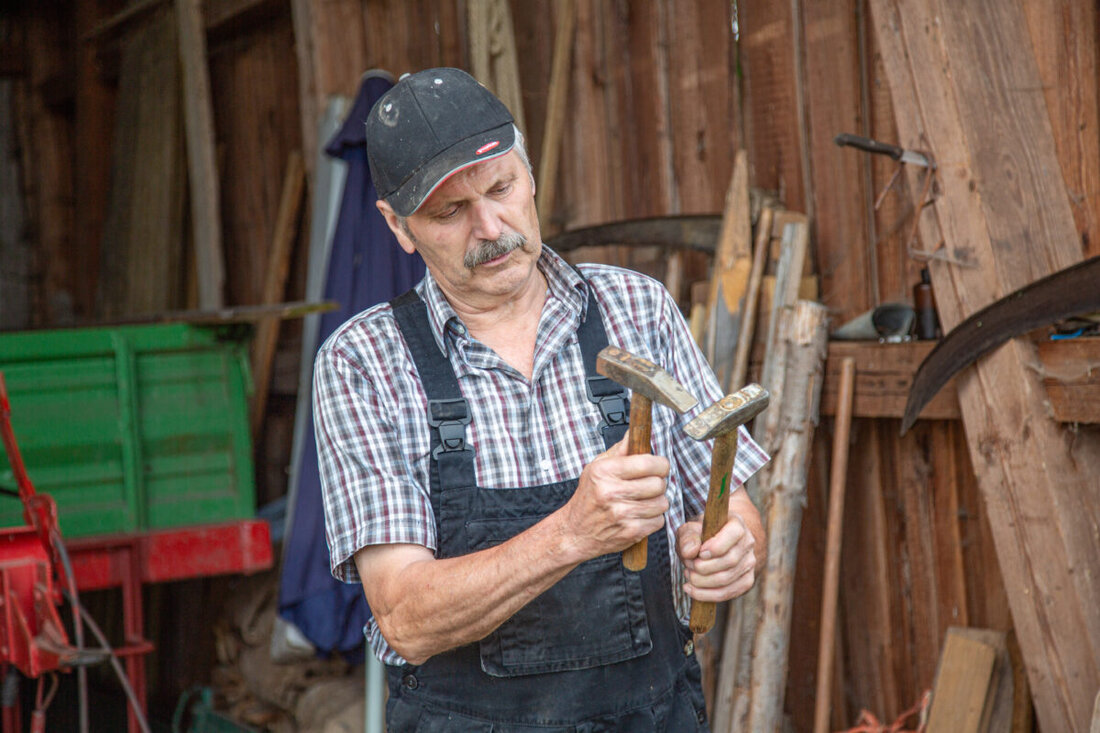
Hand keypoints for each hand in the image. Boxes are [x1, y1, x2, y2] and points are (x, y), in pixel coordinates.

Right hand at [558, 435, 670, 560]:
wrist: (576, 532)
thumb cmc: (588, 497)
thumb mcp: (597, 468)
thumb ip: (619, 450)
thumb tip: (635, 433)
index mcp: (605, 472)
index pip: (647, 463)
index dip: (660, 464)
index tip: (659, 466)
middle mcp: (612, 492)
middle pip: (658, 483)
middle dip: (658, 483)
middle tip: (648, 484)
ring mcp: (622, 514)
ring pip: (662, 503)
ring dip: (656, 501)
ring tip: (642, 501)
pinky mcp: (631, 532)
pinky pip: (659, 520)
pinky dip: (653, 518)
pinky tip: (639, 515)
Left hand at [676, 512, 756, 601]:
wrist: (711, 546)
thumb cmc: (699, 536)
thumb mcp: (689, 530)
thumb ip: (687, 537)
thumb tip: (690, 552)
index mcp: (737, 524)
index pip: (734, 534)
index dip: (716, 546)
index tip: (699, 553)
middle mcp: (748, 543)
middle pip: (729, 561)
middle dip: (703, 567)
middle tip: (688, 566)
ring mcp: (749, 563)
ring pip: (727, 579)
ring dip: (702, 581)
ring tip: (689, 576)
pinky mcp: (746, 581)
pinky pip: (728, 593)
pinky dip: (707, 595)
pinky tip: (691, 589)